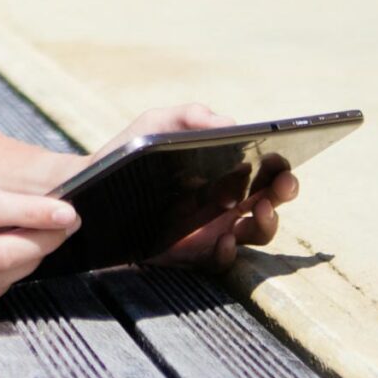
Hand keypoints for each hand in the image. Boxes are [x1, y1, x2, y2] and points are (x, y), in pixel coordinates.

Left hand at [95, 102, 299, 271]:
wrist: (91, 187)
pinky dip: (228, 252)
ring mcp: (210, 231)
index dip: (282, 171)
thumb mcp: (156, 126)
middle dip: (283, 195)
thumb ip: (190, 116)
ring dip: (266, 224)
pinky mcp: (190, 254)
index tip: (286, 162)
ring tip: (260, 209)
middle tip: (281, 187)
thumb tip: (230, 123)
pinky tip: (222, 238)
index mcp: (224, 173)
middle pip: (270, 204)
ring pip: (254, 235)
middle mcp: (225, 204)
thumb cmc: (129, 153)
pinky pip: (221, 260)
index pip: (266, 174)